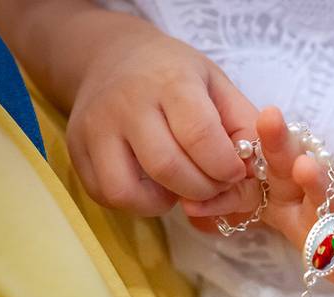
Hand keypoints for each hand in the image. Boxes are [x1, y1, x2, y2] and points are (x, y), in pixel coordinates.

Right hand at [66, 25, 258, 215]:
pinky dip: (136, 202)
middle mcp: (127, 104)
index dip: (224, 167)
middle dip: (201, 190)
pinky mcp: (77, 151)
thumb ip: (243, 124)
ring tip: (180, 186)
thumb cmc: (175, 76)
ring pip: (127, 191)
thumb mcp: (218, 85)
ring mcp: (96, 129)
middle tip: (213, 185)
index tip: (234, 172)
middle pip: (167, 168)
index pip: (200, 136)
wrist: (113, 58)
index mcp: (171, 83)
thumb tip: (256, 170)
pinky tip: (154, 185)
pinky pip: (107, 195)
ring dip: (163, 202)